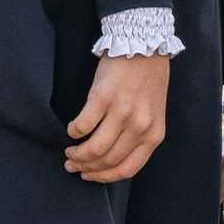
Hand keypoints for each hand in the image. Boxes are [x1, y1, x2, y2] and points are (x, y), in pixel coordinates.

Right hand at [65, 51, 169, 181]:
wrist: (144, 46)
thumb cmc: (147, 80)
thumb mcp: (153, 114)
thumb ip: (139, 136)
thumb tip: (110, 158)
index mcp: (154, 135)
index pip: (127, 169)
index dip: (104, 177)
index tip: (89, 176)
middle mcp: (140, 127)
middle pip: (108, 160)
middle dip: (86, 167)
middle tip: (72, 164)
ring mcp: (122, 112)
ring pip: (95, 148)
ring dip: (77, 154)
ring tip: (69, 151)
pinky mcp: (103, 98)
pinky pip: (83, 125)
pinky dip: (74, 132)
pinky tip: (72, 129)